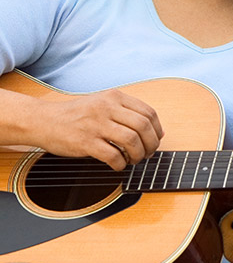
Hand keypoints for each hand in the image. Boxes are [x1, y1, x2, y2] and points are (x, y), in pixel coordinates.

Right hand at [39, 90, 162, 170]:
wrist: (43, 120)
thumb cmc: (76, 115)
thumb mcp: (103, 103)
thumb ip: (127, 113)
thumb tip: (158, 132)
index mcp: (114, 97)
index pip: (148, 112)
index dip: (157, 129)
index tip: (156, 139)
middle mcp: (106, 108)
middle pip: (143, 126)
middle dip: (151, 144)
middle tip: (148, 154)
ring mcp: (95, 124)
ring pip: (131, 140)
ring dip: (138, 155)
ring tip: (134, 160)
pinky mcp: (85, 142)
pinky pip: (112, 155)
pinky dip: (120, 164)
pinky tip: (118, 166)